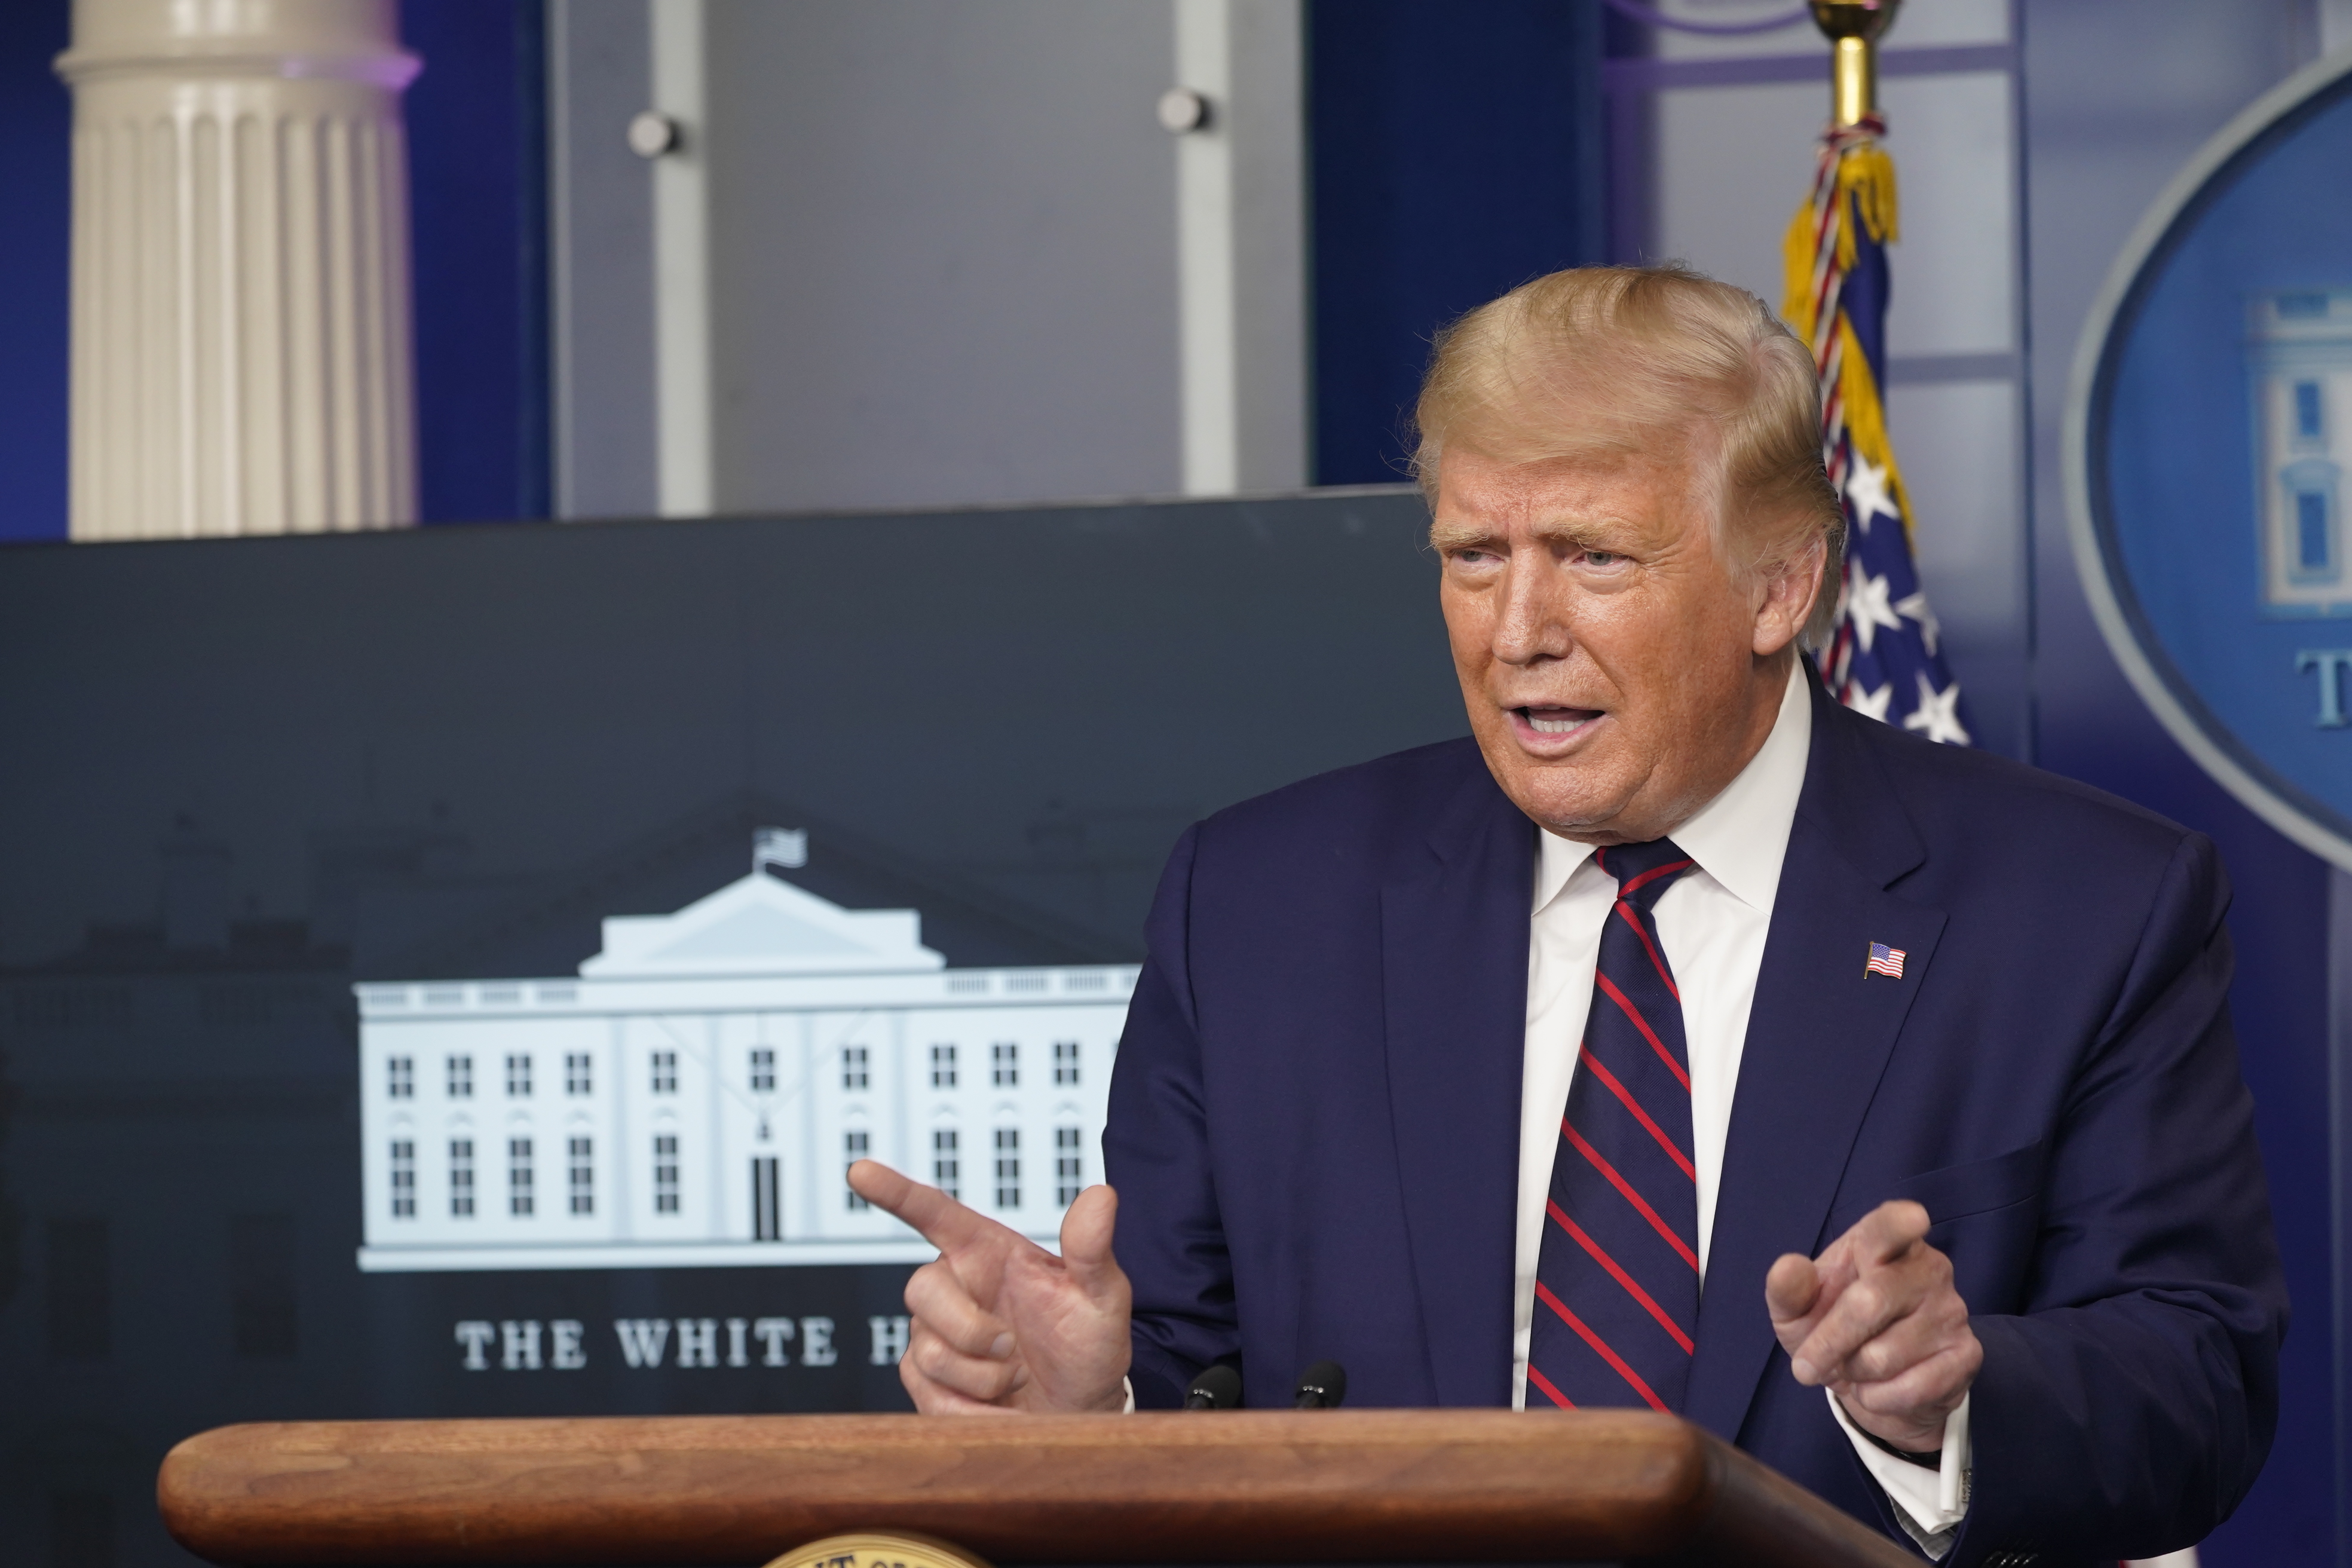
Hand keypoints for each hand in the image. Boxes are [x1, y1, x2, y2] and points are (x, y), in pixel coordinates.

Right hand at [847, 1159, 1131, 1413]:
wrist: (1080, 1411)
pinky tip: (999, 1403)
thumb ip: (1092, 1249)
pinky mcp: (926, 1382)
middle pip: (921, 1288)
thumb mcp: (1102, 1297)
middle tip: (1014, 1347)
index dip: (895, 1192)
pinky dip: (974, 1407)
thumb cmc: (1087, 1348)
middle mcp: (955, 1287)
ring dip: (984, 1375)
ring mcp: (935, 1335)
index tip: (860, 1171)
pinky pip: (931, 1394)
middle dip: (969, 1328)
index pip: (934, 1214)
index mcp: (988, 1252)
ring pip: (930, 1350)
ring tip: (1018, 1376)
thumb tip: (1101, 1195)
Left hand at [1765, 1200, 1981, 1452]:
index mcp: (1880, 1243)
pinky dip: (1879, 1398)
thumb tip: (1788, 1267)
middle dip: (1827, 1343)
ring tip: (1854, 1367)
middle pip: (1870, 1302)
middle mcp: (1926, 1268)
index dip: (1901, 1223)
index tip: (1915, 1218)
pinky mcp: (1967, 1354)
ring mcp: (1952, 1310)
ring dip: (1853, 1373)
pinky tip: (1879, 1388)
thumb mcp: (1798, 1311)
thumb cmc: (1831, 1328)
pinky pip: (1911, 1388)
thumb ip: (1788, 1289)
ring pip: (1883, 1355)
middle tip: (1807, 1366)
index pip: (1891, 1227)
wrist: (1872, 1383)